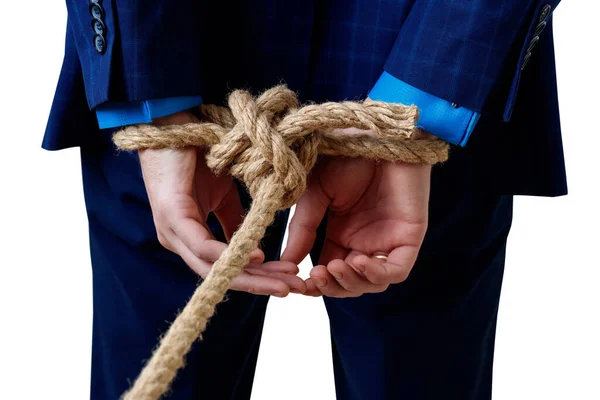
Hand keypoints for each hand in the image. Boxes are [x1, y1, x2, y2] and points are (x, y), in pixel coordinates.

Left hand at [139, 111, 305, 296]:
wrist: (171, 124)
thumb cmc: (193, 157)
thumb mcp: (222, 195)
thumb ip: (233, 221)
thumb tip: (252, 243)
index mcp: (188, 236)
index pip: (223, 267)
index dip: (256, 277)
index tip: (286, 278)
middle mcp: (178, 240)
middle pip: (220, 274)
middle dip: (259, 284)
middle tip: (292, 288)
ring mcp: (172, 231)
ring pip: (213, 267)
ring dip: (250, 276)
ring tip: (281, 281)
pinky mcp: (172, 216)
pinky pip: (203, 245)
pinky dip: (230, 254)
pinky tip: (258, 257)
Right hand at [281, 128, 431, 297]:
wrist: (375, 132)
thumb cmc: (344, 155)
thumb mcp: (314, 195)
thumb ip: (303, 230)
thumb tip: (286, 262)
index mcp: (340, 234)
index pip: (327, 272)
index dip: (313, 284)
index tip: (295, 284)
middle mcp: (363, 241)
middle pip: (348, 283)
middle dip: (331, 287)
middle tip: (315, 278)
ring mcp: (386, 241)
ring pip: (371, 283)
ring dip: (350, 283)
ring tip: (334, 267)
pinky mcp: (408, 236)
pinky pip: (396, 270)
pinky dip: (376, 274)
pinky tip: (356, 261)